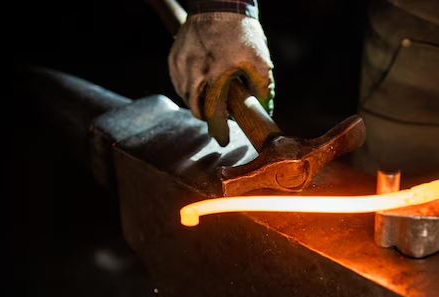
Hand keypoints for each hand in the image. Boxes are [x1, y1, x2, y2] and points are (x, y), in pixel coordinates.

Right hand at [168, 12, 274, 145]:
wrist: (219, 4)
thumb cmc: (241, 33)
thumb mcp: (260, 61)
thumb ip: (263, 89)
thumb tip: (264, 110)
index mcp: (217, 74)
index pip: (214, 113)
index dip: (219, 130)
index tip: (223, 141)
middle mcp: (195, 72)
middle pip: (196, 109)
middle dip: (208, 119)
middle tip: (218, 121)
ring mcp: (181, 64)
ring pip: (186, 97)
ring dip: (199, 103)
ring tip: (213, 98)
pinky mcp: (174, 58)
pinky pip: (179, 82)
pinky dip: (189, 89)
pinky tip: (201, 85)